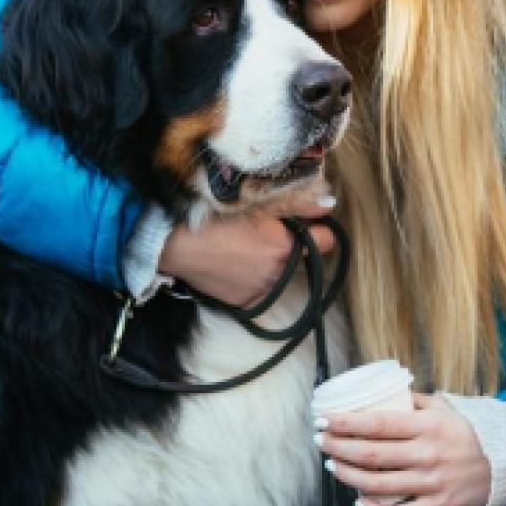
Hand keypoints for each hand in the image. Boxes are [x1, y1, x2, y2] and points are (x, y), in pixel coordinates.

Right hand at [157, 193, 335, 306]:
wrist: (176, 244)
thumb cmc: (215, 217)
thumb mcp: (258, 202)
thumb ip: (299, 204)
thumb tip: (329, 204)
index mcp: (286, 246)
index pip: (326, 241)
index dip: (318, 228)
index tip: (307, 222)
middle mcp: (279, 274)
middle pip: (302, 258)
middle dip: (292, 245)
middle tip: (268, 231)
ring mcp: (261, 292)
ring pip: (281, 275)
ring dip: (274, 264)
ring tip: (248, 249)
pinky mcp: (244, 303)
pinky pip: (261, 291)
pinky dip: (255, 280)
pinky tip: (237, 265)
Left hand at [316, 393, 490, 505]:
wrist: (490, 474)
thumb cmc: (457, 438)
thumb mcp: (442, 409)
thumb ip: (413, 399)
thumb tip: (378, 387)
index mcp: (428, 426)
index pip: (377, 423)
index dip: (345, 421)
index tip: (324, 418)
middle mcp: (429, 454)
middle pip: (372, 454)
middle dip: (338, 447)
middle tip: (321, 441)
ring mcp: (432, 484)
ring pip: (378, 483)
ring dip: (347, 475)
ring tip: (332, 465)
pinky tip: (357, 499)